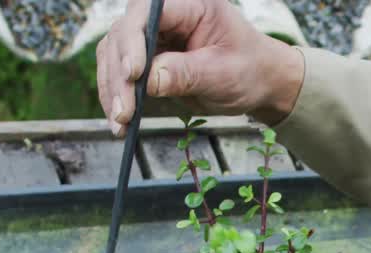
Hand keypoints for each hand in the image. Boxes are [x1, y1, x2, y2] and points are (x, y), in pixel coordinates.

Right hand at [95, 0, 304, 135]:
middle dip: (119, 74)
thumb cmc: (250, 70)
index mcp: (191, 7)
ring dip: (112, 88)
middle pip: (124, 34)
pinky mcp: (146, 58)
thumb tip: (148, 80)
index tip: (134, 73)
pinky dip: (116, 96)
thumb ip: (186, 74)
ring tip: (120, 122)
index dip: (134, 40)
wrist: (259, 83)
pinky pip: (119, 73)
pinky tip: (120, 122)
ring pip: (114, 54)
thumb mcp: (222, 74)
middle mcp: (166, 16)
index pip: (148, 12)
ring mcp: (153, 37)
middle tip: (124, 109)